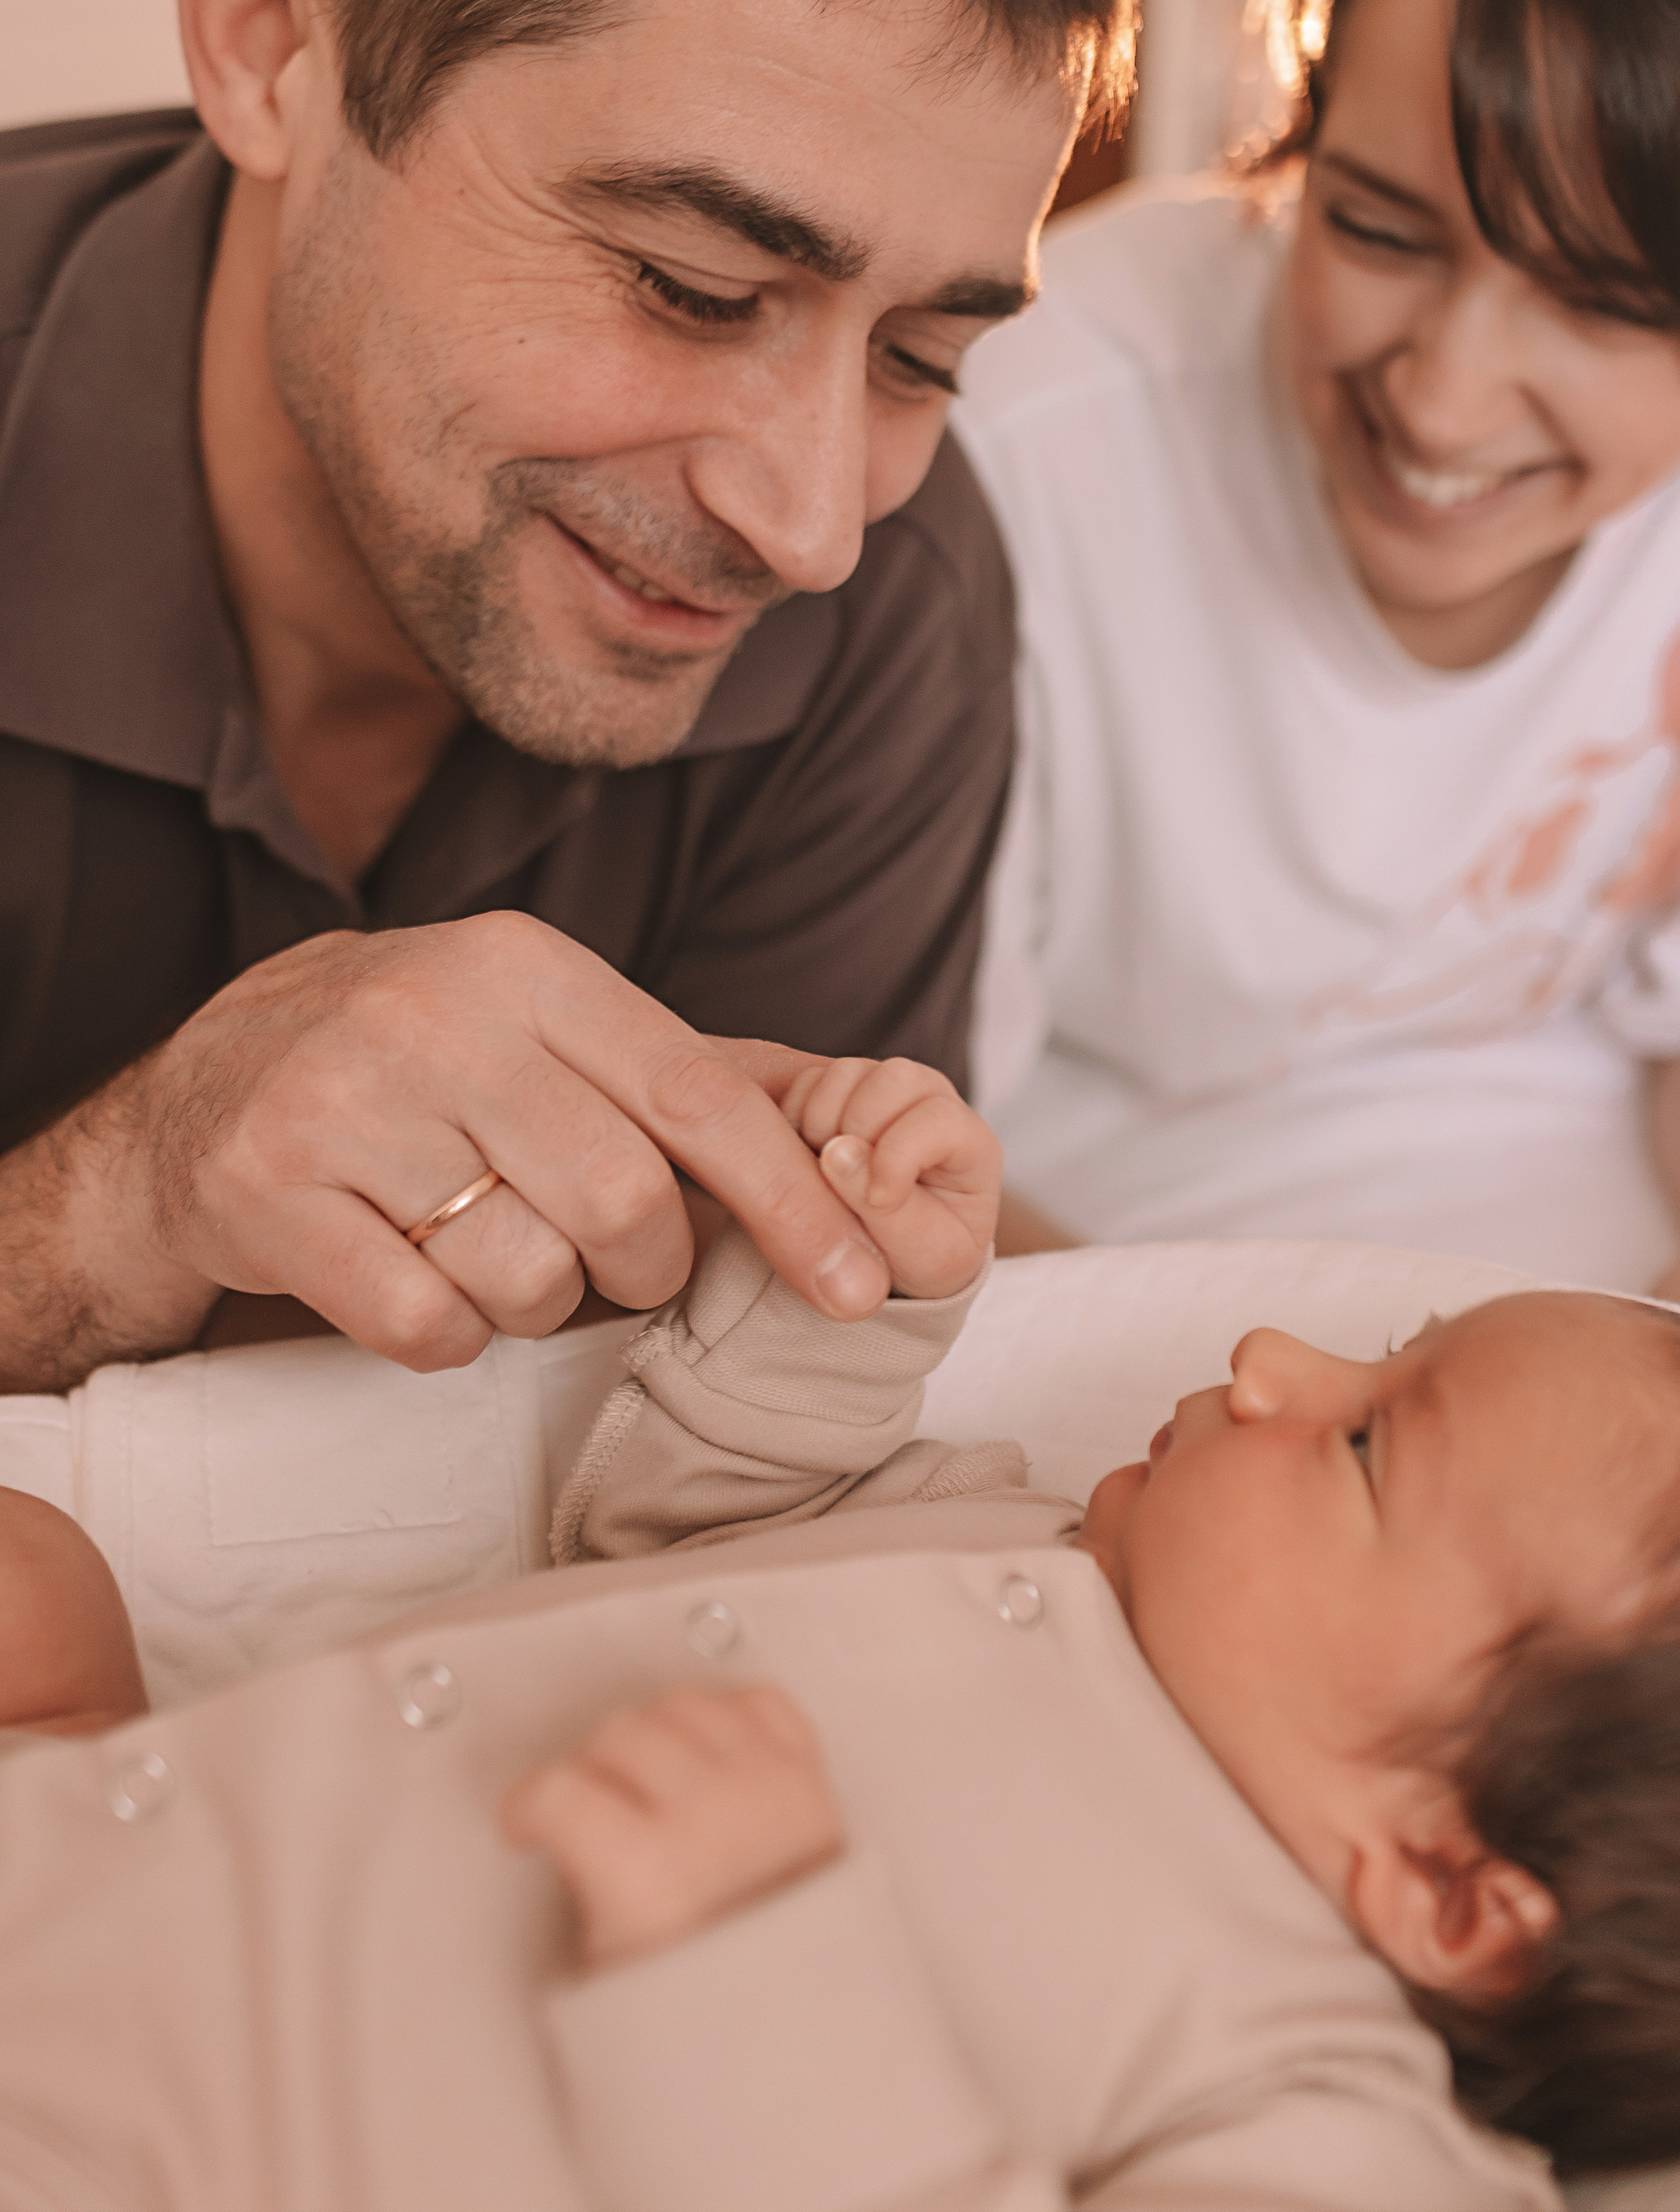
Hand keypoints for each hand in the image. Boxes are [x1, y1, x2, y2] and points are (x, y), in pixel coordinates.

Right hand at [34, 913, 897, 1377]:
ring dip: (533, 1302)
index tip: (859, 1288)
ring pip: (525, 1274)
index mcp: (527, 966)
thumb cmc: (417, 1071)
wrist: (198, 1096)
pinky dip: (446, 1335)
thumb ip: (689, 1077)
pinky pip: (423, 1324)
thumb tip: (859, 1121)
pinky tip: (415, 1283)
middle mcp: (435, 1016)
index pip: (699, 1097)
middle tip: (612, 1266)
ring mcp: (343, 1102)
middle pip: (624, 1200)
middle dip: (643, 1266)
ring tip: (487, 1254)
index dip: (792, 1203)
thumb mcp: (544, 1029)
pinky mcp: (268, 1192)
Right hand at [502, 1684, 842, 1968]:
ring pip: (682, 1703)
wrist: (808, 2011)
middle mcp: (709, 1816)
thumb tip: (558, 1823)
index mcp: (648, 1875)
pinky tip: (710, 1757)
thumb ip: (580, 1883)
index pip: (556, 1792)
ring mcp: (765, 1786)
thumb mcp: (610, 1966)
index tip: (526, 1822)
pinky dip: (727, 1718)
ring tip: (653, 1780)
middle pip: (617, 1732)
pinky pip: (755, 1701)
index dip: (526, 1806)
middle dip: (591, 1768)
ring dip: (657, 1733)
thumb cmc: (710, 1998)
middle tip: (593, 1806)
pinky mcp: (808, 1774)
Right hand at [772, 1054, 1000, 1296]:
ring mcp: (882, 1093)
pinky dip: (795, 1120)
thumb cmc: (922, 1258)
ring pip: (847, 1073)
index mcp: (969, 1142)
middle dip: (857, 1133)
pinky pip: (807, 1083)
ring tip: (822, 1176)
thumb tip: (838, 1153)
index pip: (939, 1118)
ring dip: (821, 1126)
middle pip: (894, 1078)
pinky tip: (804, 1160)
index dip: (900, 1154)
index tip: (877, 1200)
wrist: (888, 1264)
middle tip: (843, 1184)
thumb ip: (886, 1210)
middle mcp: (929, 1104)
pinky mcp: (839, 1093)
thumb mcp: (921, 1256)